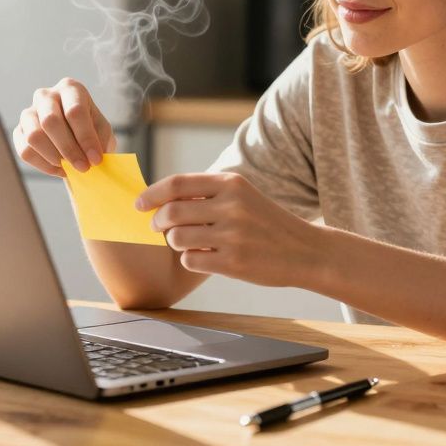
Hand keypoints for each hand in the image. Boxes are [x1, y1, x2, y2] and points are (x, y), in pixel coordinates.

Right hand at [13, 78, 116, 177]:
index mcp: (70, 88)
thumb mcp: (102, 129)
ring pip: (33, 136)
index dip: (86, 137)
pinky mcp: (18, 131)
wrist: (75, 135)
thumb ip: (100, 139)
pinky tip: (59, 169)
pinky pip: (25, 151)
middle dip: (68, 149)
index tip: (96, 159)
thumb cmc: (90, 128)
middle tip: (83, 167)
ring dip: (54, 157)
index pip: (75, 111)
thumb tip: (93, 157)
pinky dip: (44, 165)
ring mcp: (28, 112)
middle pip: (50, 121)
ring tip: (70, 167)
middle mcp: (46, 95)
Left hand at [137, 173, 325, 287]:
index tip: (139, 204)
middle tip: (158, 228)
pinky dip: (190, 260)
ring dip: (175, 243)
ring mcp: (233, 235)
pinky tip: (204, 257)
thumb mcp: (243, 196)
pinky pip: (190, 260)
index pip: (177, 184)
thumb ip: (208, 194)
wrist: (306, 251)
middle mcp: (232, 206)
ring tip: (189, 243)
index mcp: (232, 183)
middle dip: (157, 222)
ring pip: (177, 238)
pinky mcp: (233, 262)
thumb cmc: (267, 223)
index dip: (152, 194)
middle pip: (171, 212)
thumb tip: (161, 198)